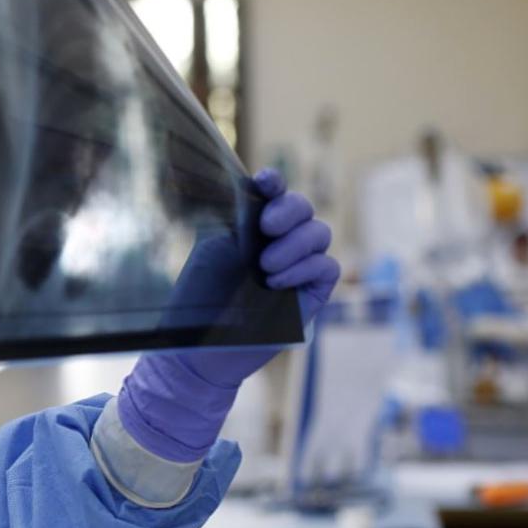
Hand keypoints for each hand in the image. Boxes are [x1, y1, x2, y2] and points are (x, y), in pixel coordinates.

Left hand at [118, 170, 340, 461]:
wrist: (201, 346)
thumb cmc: (199, 300)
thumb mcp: (213, 252)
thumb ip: (237, 221)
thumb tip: (255, 190)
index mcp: (252, 227)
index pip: (273, 194)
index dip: (275, 182)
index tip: (266, 181)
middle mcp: (279, 242)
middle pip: (303, 208)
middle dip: (289, 210)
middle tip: (267, 226)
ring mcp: (298, 266)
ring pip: (320, 233)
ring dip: (294, 244)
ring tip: (265, 266)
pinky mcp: (312, 293)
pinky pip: (327, 266)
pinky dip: (304, 268)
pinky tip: (275, 283)